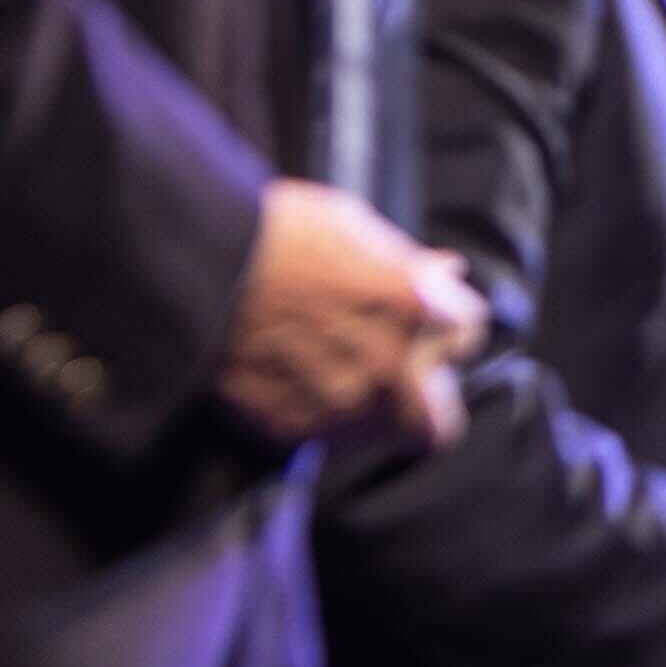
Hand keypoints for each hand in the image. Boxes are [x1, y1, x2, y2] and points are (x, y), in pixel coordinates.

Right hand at [214, 179, 487, 447]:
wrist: (197, 264)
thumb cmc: (279, 232)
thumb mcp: (357, 228)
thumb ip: (407, 264)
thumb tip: (446, 274)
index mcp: (416, 310)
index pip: (467, 334)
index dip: (441, 323)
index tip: (418, 318)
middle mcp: (388, 369)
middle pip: (437, 422)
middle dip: (423, 399)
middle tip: (399, 375)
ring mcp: (338, 408)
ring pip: (377, 435)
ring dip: (369, 409)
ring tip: (336, 374)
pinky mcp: (288, 431)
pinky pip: (319, 437)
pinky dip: (314, 416)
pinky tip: (294, 382)